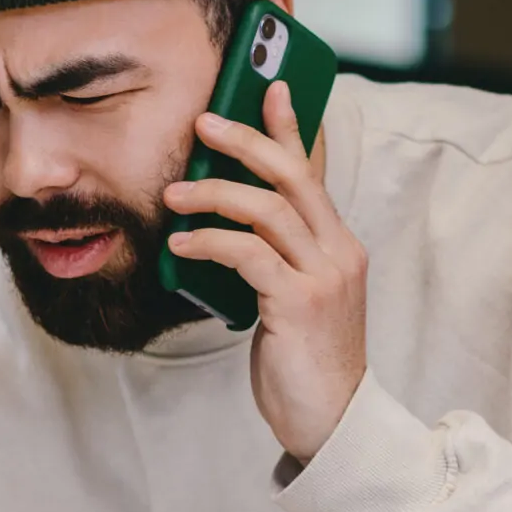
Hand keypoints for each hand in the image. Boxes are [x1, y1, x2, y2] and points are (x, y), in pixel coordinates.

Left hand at [163, 79, 368, 462]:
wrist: (331, 422)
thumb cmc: (304, 363)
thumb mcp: (291, 300)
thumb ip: (274, 261)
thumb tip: (222, 230)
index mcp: (339, 246)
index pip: (313, 173)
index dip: (292, 127)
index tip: (270, 89)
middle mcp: (339, 252)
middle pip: (292, 176)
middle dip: (246, 141)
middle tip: (203, 124)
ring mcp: (323, 276)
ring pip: (268, 209)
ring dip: (214, 195)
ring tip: (172, 197)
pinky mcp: (300, 303)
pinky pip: (248, 254)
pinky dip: (209, 242)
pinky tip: (181, 245)